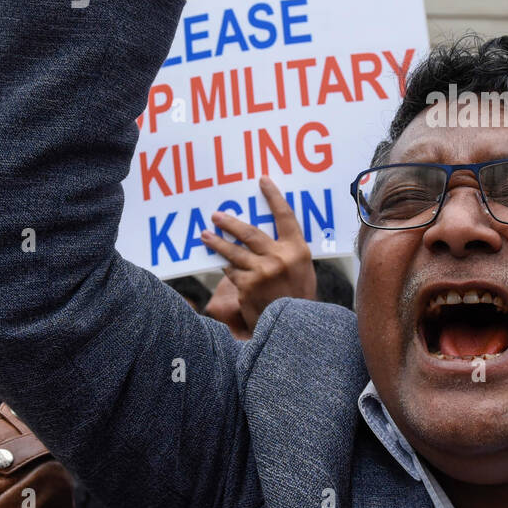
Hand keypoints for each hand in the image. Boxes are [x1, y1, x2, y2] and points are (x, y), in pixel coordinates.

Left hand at [200, 177, 316, 330]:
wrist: (295, 326)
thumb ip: (286, 251)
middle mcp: (278, 258)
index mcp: (297, 250)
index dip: (273, 197)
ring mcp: (261, 272)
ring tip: (205, 235)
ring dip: (217, 242)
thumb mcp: (302, 269)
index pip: (285, 216)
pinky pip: (232, 271)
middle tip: (217, 215)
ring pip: (233, 251)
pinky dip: (226, 266)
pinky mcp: (246, 286)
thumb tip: (263, 236)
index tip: (262, 181)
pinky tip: (220, 262)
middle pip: (249, 232)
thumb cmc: (299, 296)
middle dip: (230, 222)